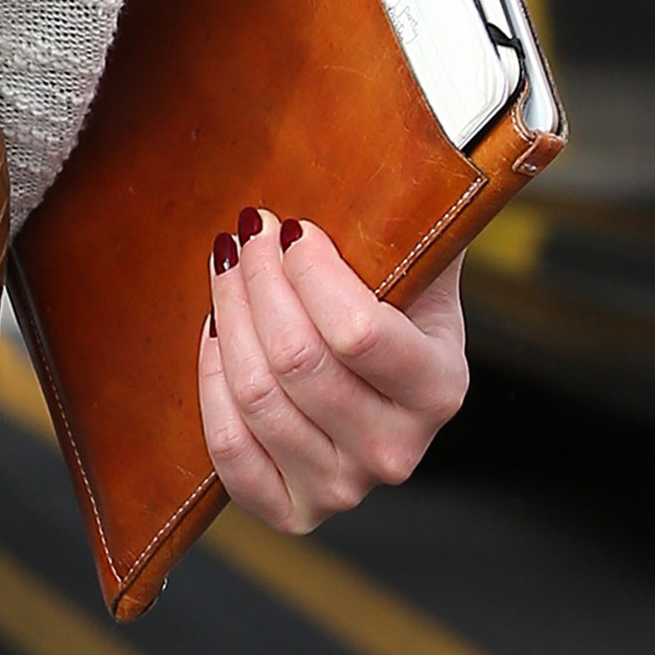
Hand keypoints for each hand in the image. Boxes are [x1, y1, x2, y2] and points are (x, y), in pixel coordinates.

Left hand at [197, 212, 466, 535]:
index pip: (357, 332)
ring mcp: (344, 488)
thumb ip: (419, 215)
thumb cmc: (396, 305)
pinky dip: (212, 384)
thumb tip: (407, 145)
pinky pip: (229, 449)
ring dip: (229, 318)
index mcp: (441, 387)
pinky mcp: (291, 509)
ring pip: (255, 396)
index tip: (292, 229)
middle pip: (295, 361)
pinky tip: (217, 336)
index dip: (308, 271)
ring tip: (227, 271)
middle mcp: (398, 451)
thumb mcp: (424, 261)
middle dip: (259, 281)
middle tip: (247, 236)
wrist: (381, 383)